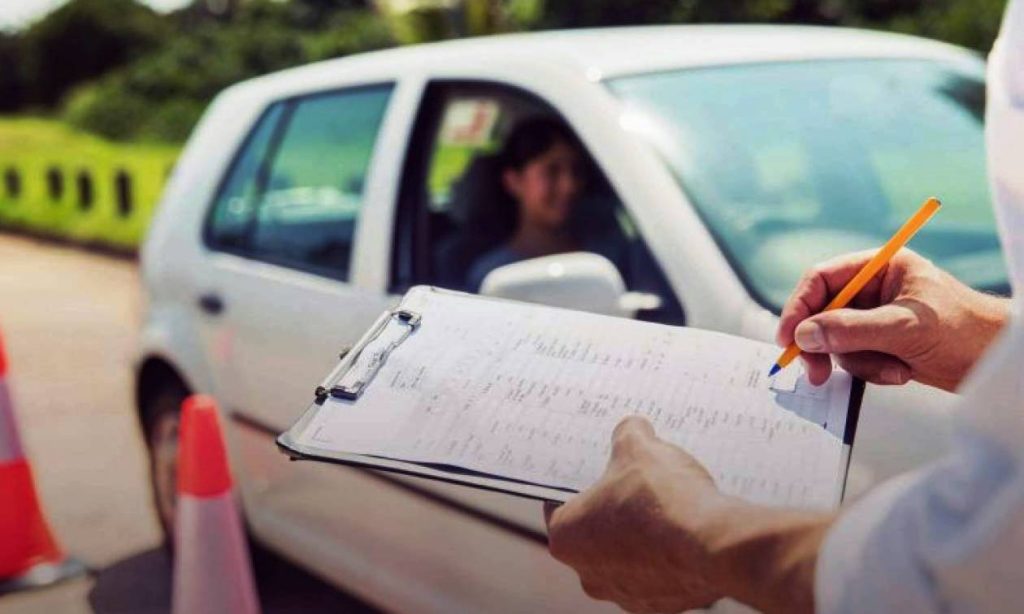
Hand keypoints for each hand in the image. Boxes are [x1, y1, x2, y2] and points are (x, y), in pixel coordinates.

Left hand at [545, 417, 830, 613]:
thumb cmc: (662, 498)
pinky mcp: (661, 605)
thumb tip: (632, 430)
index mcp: (566, 538)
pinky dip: (668, 555)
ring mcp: (625, 595)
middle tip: (635, 483)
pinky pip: (659, 573)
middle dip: (613, 509)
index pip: (559, 505)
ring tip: (667, 505)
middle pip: (595, 533)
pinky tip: (685, 530)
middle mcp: (588, 575)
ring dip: (642, 535)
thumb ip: (627, 434)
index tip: (598, 470)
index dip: (579, 483)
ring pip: (627, 556)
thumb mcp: (639, 447)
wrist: (714, 544)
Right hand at [778, 249, 1008, 391]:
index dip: (799, 307)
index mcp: (880, 268)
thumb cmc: (966, 331)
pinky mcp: (883, 344)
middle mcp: (875, 289)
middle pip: (823, 313)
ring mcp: (877, 318)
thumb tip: (804, 335)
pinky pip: (856, 359)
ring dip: (859, 362)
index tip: (789, 338)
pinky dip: (873, 371)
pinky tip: (901, 372)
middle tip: (816, 373)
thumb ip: (850, 329)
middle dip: (823, 344)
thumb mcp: (904, 328)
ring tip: (893, 369)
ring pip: (837, 341)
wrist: (1000, 362)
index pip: (822, 280)